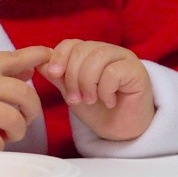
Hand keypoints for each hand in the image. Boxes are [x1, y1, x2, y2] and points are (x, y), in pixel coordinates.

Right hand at [0, 46, 50, 150]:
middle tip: (26, 118)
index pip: (15, 57)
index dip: (37, 56)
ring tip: (10, 133)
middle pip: (25, 94)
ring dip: (18, 131)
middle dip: (32, 110)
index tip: (50, 55)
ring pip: (15, 120)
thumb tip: (32, 68)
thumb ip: (0, 68)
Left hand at [39, 40, 154, 140]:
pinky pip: (113, 72)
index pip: (71, 44)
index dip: (59, 57)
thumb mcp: (72, 93)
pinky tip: (109, 101)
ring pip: (98, 57)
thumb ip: (59, 77)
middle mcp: (109, 52)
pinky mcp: (137, 71)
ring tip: (91, 100)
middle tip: (75, 99)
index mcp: (92, 54)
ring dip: (87, 83)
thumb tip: (40, 62)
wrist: (121, 133)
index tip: (54, 75)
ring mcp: (125, 59)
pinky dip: (105, 90)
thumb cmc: (99, 112)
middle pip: (83, 49)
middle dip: (72, 76)